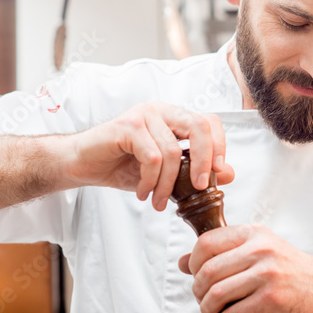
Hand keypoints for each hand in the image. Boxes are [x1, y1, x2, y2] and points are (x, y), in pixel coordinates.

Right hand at [64, 102, 234, 210]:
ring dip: (168, 184)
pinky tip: (142, 192)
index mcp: (173, 117)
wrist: (82, 164)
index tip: (219, 173)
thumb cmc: (122, 166)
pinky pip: (152, 157)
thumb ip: (195, 170)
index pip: (208, 121)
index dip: (219, 145)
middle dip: (205, 161)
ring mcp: (143, 115)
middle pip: (199, 127)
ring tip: (158, 201)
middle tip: (201, 188)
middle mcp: (161, 111)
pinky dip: (150, 181)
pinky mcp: (127, 126)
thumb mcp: (165, 173)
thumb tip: (230, 174)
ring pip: (173, 151)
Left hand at [178, 224, 312, 312]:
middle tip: (202, 300)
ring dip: (206, 309)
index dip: (193, 262)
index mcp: (254, 234)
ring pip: (217, 293)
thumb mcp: (260, 250)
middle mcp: (260, 250)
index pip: (207, 243)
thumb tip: (184, 262)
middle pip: (208, 271)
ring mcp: (267, 274)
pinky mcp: (272, 300)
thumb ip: (224, 253)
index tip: (195, 276)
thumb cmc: (292, 270)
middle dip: (198, 291)